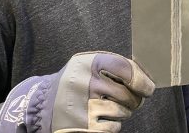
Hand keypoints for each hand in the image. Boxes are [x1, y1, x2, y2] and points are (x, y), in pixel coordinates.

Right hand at [0, 51, 154, 132]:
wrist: (40, 104)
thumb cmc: (76, 81)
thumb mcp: (88, 64)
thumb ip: (114, 64)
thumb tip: (146, 76)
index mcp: (89, 63)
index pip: (124, 67)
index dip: (141, 78)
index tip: (148, 87)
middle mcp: (85, 83)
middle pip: (127, 93)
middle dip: (136, 99)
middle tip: (134, 100)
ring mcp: (83, 106)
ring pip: (123, 111)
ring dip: (126, 111)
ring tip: (116, 107)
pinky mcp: (82, 127)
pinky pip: (113, 127)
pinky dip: (115, 125)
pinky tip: (106, 119)